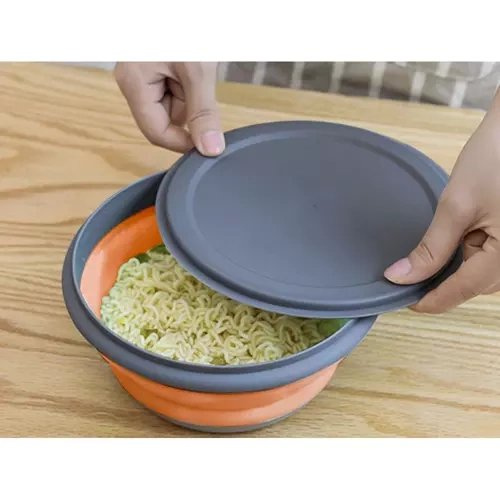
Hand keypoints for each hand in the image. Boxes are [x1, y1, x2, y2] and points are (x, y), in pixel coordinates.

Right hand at [114, 62, 223, 155]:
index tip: (209, 143)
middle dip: (190, 108)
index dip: (183, 142)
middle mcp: (133, 82)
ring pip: (175, 107)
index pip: (156, 132)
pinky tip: (194, 66)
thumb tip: (210, 149)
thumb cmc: (184, 22)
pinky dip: (191, 85)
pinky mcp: (156, 70)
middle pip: (166, 120)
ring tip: (196, 66)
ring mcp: (144, 76)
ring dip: (193, 95)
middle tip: (199, 79)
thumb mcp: (198, 70)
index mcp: (133, 82)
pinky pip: (177, 92)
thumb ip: (203, 112)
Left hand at [384, 91, 499, 312]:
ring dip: (453, 268)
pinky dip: (466, 253)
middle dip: (440, 283)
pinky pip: (489, 256)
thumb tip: (401, 276)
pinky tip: (449, 243)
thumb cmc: (496, 159)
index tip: (402, 301)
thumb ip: (431, 248)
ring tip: (424, 258)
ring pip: (481, 272)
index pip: (462, 290)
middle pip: (473, 285)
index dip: (430, 299)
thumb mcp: (457, 206)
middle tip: (406, 278)